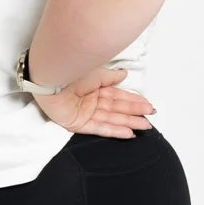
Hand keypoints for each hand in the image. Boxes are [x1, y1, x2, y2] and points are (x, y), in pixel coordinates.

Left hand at [33, 66, 155, 138]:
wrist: (53, 77)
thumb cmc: (72, 71)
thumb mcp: (97, 73)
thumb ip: (111, 77)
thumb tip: (124, 74)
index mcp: (94, 89)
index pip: (118, 96)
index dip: (133, 101)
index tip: (147, 105)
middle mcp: (90, 101)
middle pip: (117, 109)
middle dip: (134, 113)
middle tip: (150, 117)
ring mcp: (84, 113)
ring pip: (111, 119)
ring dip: (129, 123)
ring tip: (144, 126)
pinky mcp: (77, 123)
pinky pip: (99, 128)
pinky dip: (114, 130)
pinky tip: (128, 133)